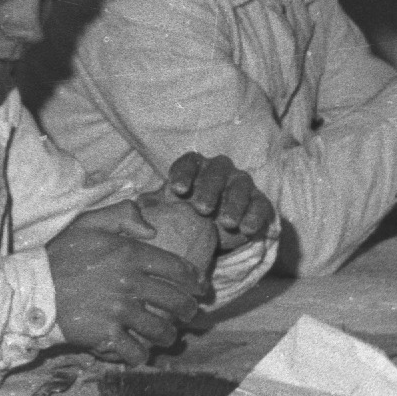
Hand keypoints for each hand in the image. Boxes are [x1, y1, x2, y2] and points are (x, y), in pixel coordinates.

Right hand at [46, 207, 200, 362]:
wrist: (32, 287)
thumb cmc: (60, 255)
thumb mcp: (90, 223)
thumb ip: (123, 215)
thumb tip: (152, 229)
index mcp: (130, 254)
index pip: (177, 268)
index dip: (195, 280)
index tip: (200, 288)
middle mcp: (130, 283)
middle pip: (176, 302)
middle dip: (188, 311)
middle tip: (189, 315)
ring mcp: (119, 311)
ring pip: (160, 330)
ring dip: (168, 336)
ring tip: (167, 337)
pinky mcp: (105, 335)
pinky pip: (135, 351)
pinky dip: (140, 356)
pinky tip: (139, 353)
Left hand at [161, 150, 281, 250]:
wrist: (216, 233)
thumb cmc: (187, 217)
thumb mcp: (169, 210)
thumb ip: (153, 206)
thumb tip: (136, 206)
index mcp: (196, 168)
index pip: (189, 162)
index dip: (183, 173)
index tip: (176, 190)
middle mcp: (220, 171)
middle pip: (216, 171)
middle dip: (209, 188)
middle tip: (202, 209)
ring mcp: (241, 185)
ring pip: (240, 186)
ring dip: (234, 203)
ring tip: (227, 222)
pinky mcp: (259, 202)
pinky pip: (260, 204)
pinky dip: (254, 215)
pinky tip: (246, 229)